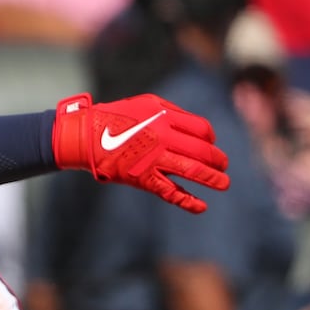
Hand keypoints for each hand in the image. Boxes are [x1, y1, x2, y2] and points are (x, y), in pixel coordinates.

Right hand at [51, 92, 229, 213]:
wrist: (86, 136)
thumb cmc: (116, 117)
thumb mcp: (146, 103)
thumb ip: (173, 111)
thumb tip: (198, 128)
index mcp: (164, 117)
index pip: (202, 129)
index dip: (210, 138)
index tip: (211, 144)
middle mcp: (162, 137)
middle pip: (202, 151)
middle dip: (218, 160)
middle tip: (223, 165)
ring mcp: (153, 159)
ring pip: (192, 171)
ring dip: (213, 179)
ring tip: (224, 184)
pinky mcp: (143, 178)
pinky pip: (171, 192)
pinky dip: (188, 201)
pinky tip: (201, 206)